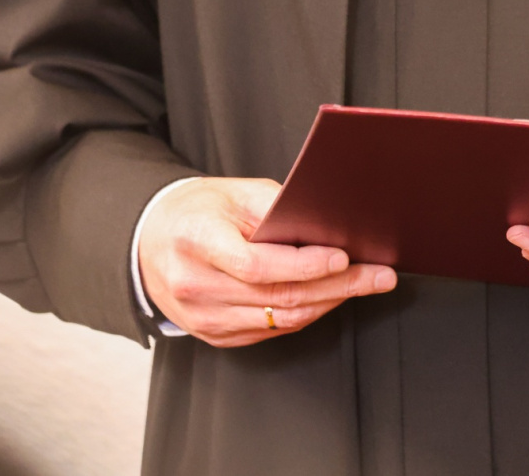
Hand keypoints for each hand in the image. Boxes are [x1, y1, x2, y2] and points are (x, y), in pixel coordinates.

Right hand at [139, 177, 396, 346]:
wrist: (149, 240)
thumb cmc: (197, 210)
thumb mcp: (235, 193)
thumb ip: (277, 209)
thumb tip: (328, 226)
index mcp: (197, 242)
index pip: (258, 265)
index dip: (306, 266)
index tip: (344, 257)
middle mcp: (196, 286)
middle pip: (278, 298)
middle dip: (339, 287)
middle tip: (379, 276)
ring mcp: (203, 318)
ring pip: (281, 320)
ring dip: (329, 303)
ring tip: (364, 284)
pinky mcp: (214, 335)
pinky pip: (270, 331)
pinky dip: (305, 315)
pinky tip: (330, 297)